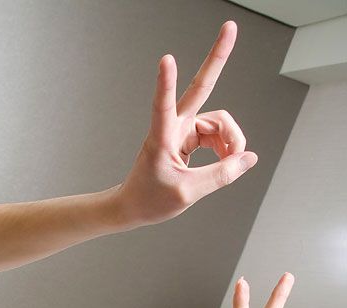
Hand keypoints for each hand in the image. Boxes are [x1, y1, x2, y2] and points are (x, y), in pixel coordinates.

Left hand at [115, 21, 256, 226]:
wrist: (133, 207)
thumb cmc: (149, 201)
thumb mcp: (187, 192)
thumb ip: (221, 174)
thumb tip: (248, 158)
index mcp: (161, 137)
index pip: (163, 104)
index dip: (166, 83)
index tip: (166, 59)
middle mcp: (173, 126)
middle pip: (201, 87)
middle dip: (217, 58)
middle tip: (230, 27)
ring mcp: (182, 129)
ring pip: (220, 122)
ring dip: (231, 142)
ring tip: (231, 163)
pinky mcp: (189, 136)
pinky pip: (218, 134)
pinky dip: (226, 148)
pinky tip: (227, 161)